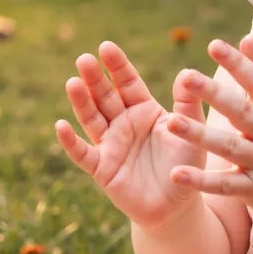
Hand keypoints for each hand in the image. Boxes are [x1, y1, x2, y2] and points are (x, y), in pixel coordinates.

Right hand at [54, 41, 199, 231]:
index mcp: (144, 110)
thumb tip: (186, 72)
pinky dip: (70, 141)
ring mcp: (110, 145)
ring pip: (92, 119)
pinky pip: (83, 153)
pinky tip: (60, 126)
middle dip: (95, 78)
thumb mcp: (192, 131)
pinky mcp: (102, 169)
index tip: (106, 47)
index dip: (117, 66)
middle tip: (84, 59)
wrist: (177, 206)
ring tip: (72, 83)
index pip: (127, 83)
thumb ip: (188, 103)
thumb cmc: (186, 165)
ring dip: (81, 102)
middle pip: (105, 96)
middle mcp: (123, 123)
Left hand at [163, 36, 252, 235]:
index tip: (224, 43)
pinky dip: (201, 181)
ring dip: (198, 134)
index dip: (248, 62)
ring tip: (170, 122)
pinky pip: (226, 185)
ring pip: (229, 146)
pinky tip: (177, 174)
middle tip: (186, 76)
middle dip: (214, 91)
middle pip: (244, 109)